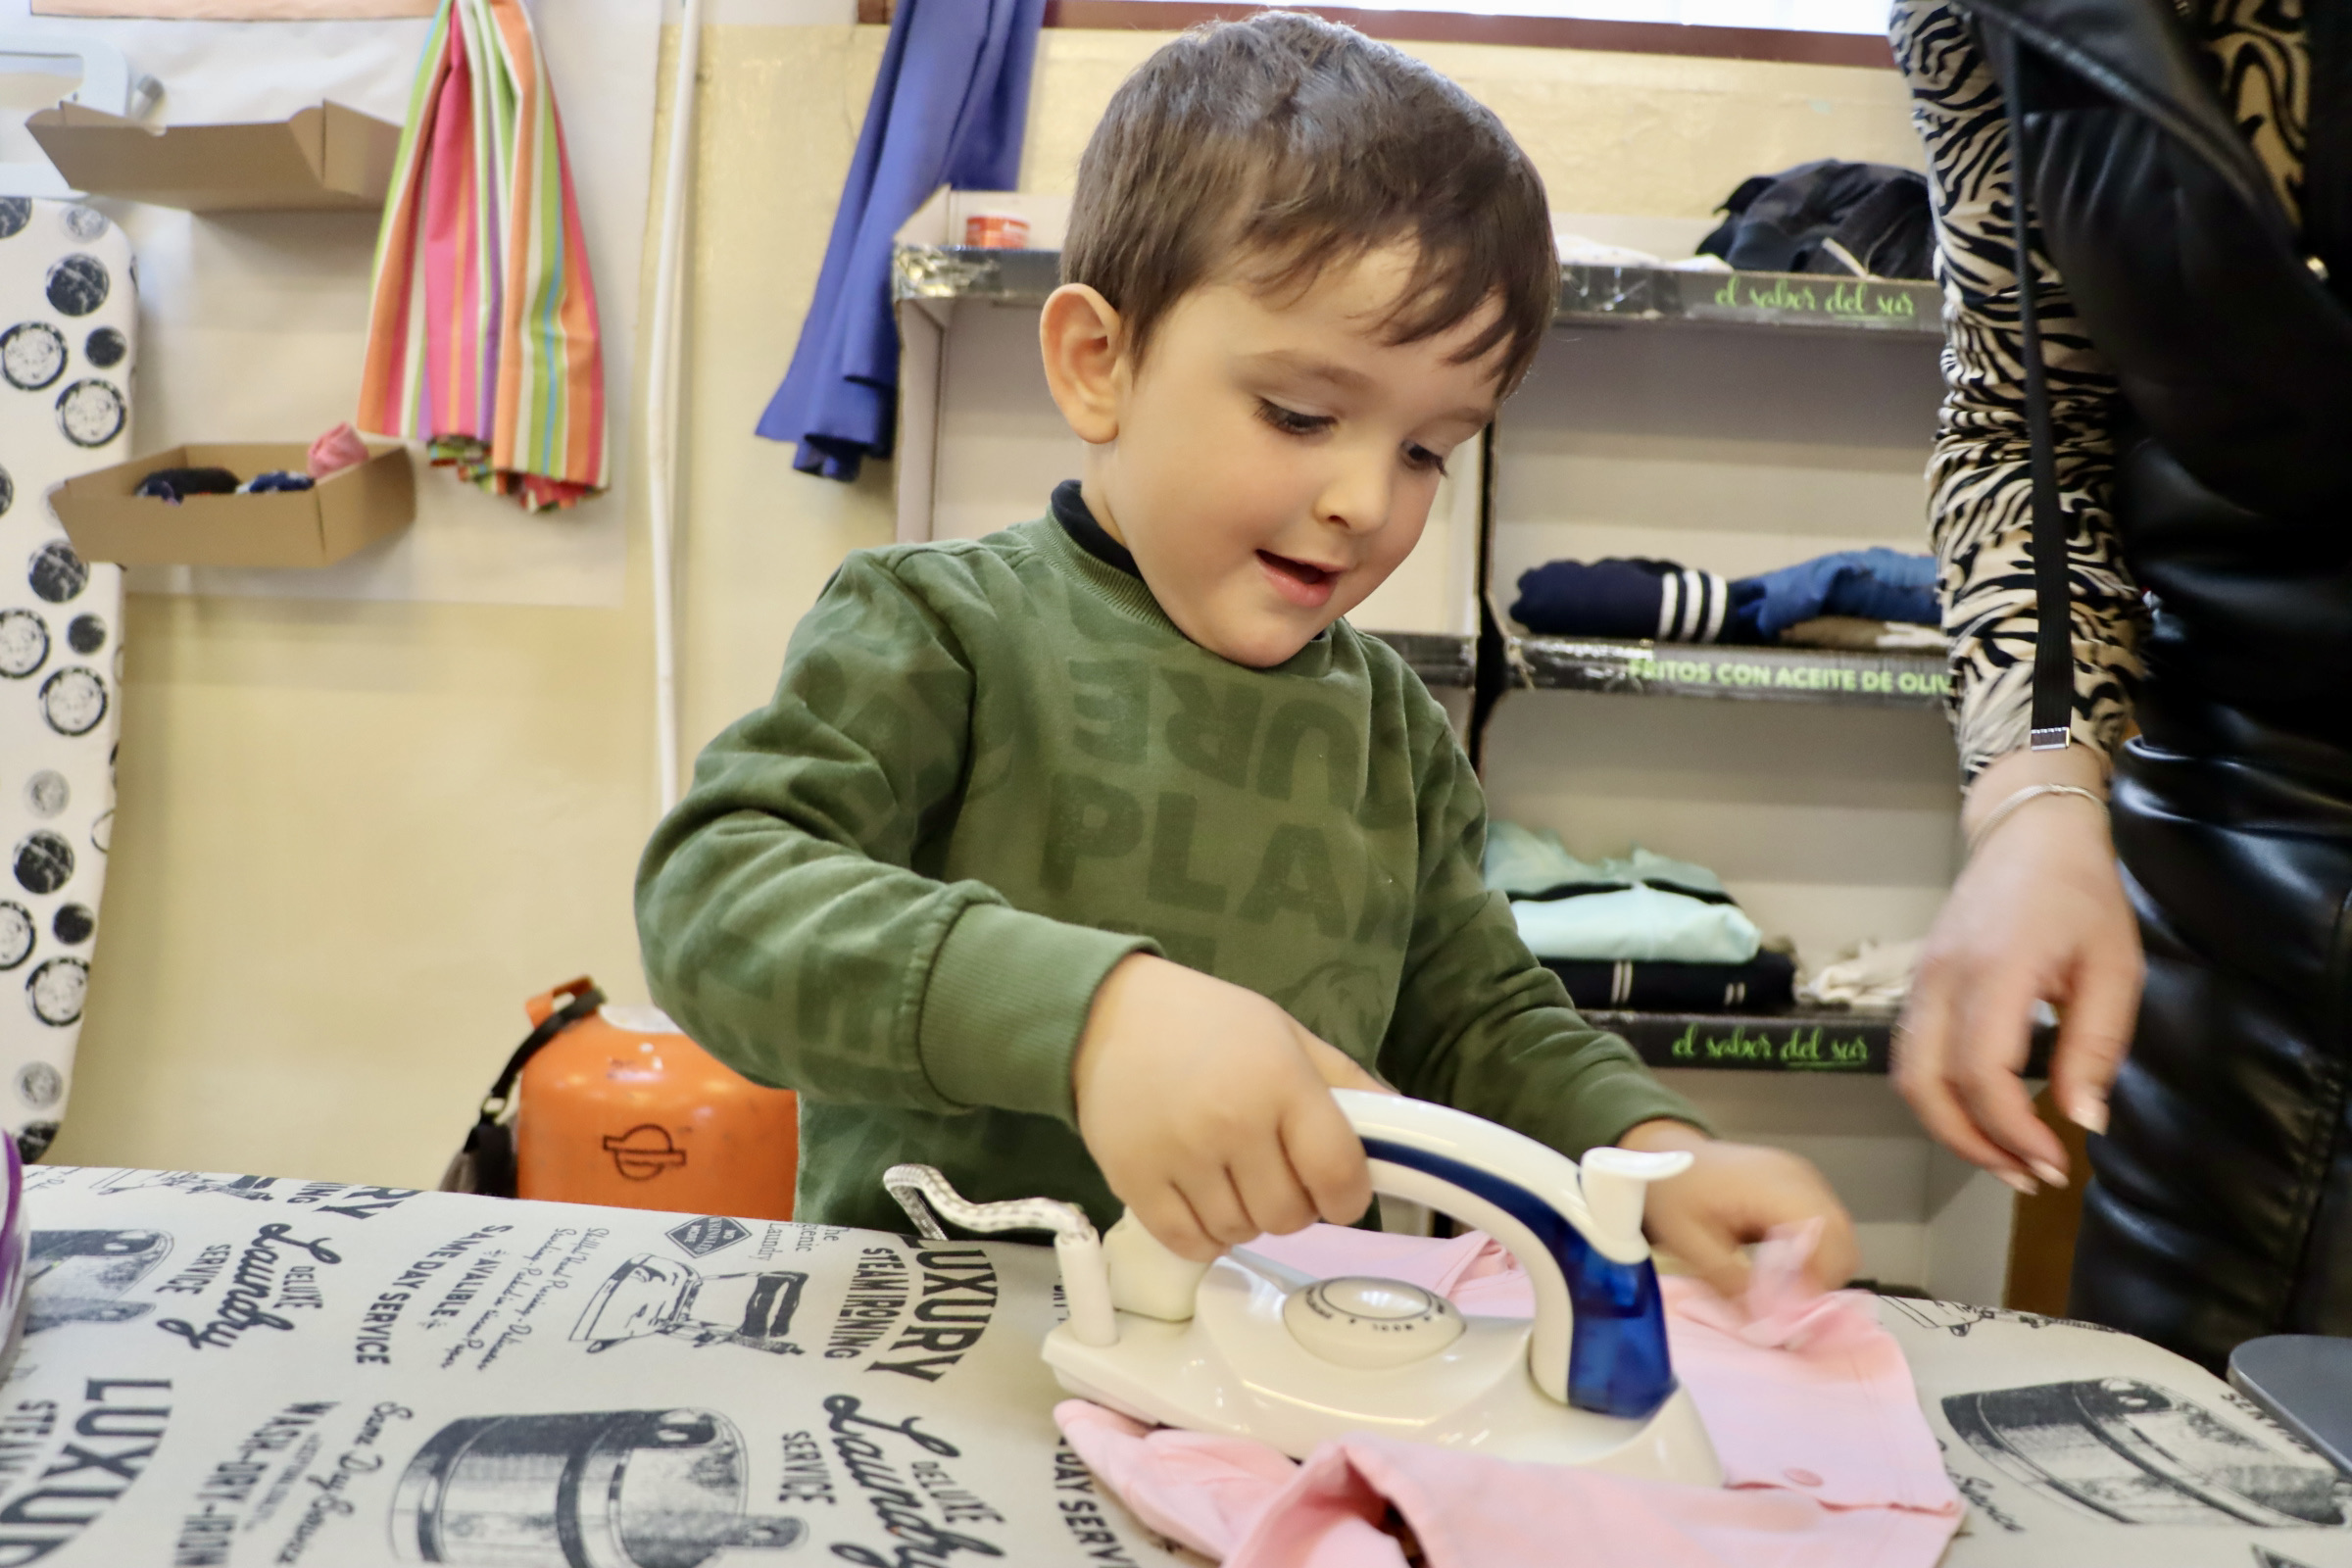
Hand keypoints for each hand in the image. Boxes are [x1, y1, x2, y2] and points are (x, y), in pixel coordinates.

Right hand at [1073, 953, 1387, 1260]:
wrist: (1107, 1015)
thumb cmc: (1209, 1023)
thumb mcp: (1286, 1035)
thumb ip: (1346, 1084)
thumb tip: (1407, 1133)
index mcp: (1280, 1082)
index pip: (1338, 1174)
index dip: (1349, 1195)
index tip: (1337, 1189)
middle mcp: (1231, 1122)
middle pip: (1289, 1215)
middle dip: (1295, 1206)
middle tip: (1277, 1174)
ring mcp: (1179, 1156)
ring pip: (1240, 1232)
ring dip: (1247, 1218)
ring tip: (1234, 1179)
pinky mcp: (1134, 1181)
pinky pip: (1189, 1244)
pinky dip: (1206, 1236)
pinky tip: (1205, 1202)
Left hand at [1619, 1120, 1859, 1299]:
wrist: (1666, 1153)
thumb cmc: (1673, 1193)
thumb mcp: (1689, 1243)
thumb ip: (1730, 1283)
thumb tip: (1768, 1323)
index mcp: (1769, 1186)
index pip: (1822, 1234)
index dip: (1819, 1278)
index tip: (1796, 1312)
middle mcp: (1797, 1176)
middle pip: (1841, 1235)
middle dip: (1824, 1278)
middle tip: (1791, 1305)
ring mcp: (1804, 1176)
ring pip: (1840, 1232)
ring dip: (1823, 1265)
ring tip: (1784, 1285)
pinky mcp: (1803, 1182)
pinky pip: (1827, 1222)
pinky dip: (1816, 1248)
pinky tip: (1783, 1262)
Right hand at [1895, 747, 2141, 1192]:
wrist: (2028, 834)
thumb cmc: (2081, 897)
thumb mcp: (2114, 969)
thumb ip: (2094, 1046)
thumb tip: (2083, 1121)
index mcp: (1996, 971)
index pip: (1983, 1073)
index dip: (2015, 1131)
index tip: (2058, 1162)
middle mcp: (1943, 980)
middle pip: (1928, 1086)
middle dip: (1975, 1144)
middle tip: (2027, 1175)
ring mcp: (1920, 982)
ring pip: (1909, 1077)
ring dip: (1951, 1128)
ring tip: (2003, 1155)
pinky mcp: (1917, 985)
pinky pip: (1911, 1056)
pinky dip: (1939, 1098)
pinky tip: (1981, 1113)